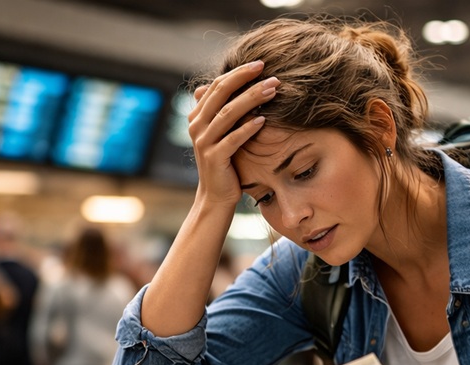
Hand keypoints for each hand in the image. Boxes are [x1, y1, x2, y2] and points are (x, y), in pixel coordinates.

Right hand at [187, 61, 279, 208]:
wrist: (215, 196)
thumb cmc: (225, 163)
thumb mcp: (223, 134)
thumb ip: (225, 111)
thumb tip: (235, 85)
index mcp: (197, 116)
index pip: (217, 86)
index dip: (237, 73)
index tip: (259, 64)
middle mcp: (197, 126)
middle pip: (221, 94)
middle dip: (245, 79)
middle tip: (267, 70)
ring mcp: (204, 142)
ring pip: (228, 113)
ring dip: (252, 99)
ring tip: (272, 90)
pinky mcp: (214, 158)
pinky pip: (233, 139)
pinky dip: (248, 128)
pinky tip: (263, 119)